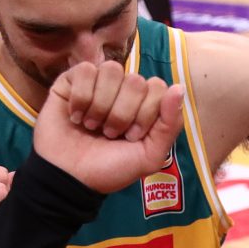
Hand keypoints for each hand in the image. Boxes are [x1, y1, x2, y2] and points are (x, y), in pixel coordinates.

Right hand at [34, 60, 186, 194]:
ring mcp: (97, 83)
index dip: (146, 113)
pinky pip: (85, 70)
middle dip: (123, 113)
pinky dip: (81, 97)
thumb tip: (178, 88)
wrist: (70, 178)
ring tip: (91, 126)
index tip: (131, 137)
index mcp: (143, 105)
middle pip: (136, 80)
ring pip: (112, 70)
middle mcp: (122, 90)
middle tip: (109, 134)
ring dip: (102, 105)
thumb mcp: (149, 156)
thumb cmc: (109, 169)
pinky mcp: (71, 81)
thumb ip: (169, 125)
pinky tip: (75, 116)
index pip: (157, 87)